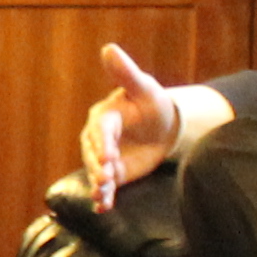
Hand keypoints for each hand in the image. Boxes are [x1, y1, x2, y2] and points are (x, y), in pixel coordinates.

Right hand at [81, 45, 179, 199]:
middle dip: (98, 167)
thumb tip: (109, 48)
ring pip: (96, 172)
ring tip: (102, 196)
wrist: (163, 126)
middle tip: (106, 178)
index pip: (100, 130)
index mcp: (104, 116)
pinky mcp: (113, 173)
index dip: (102, 143)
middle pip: (93, 154)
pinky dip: (104, 197)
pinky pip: (106, 186)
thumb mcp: (143, 87)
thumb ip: (125, 72)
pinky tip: (103, 207)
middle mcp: (98, 138)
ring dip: (98, 184)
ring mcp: (105, 157)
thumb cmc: (152, 102)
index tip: (107, 156)